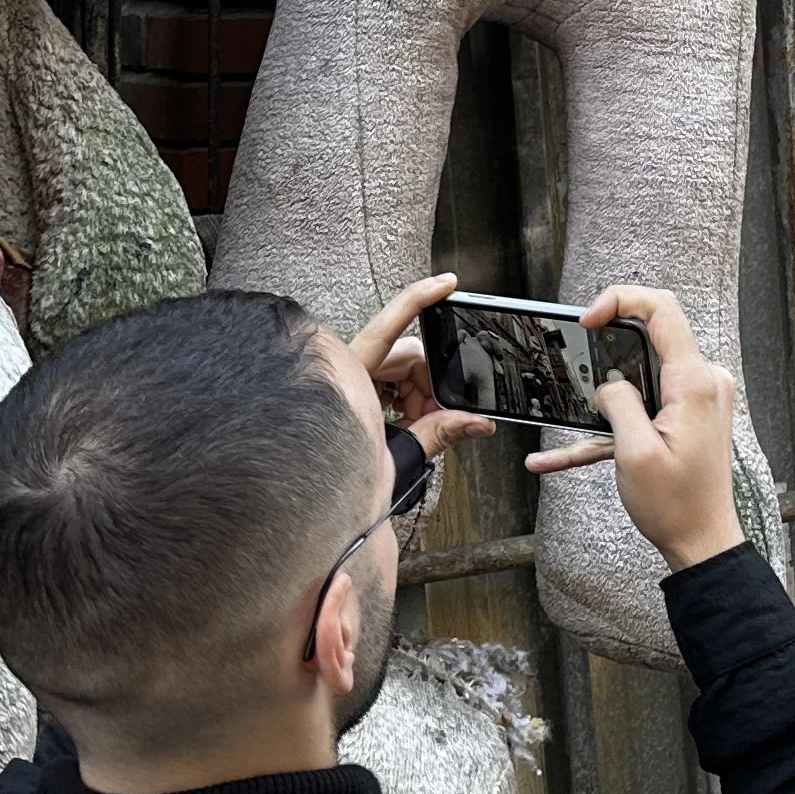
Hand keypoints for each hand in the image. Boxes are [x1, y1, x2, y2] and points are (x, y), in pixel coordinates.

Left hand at [349, 273, 492, 463]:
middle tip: (438, 415)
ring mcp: (346, 381)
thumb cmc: (337, 481)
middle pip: (404, 357)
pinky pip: (385, 383)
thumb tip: (478, 422)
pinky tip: (405, 424)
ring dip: (418, 397)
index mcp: (349, 377)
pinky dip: (403, 400)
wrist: (316, 509)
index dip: (417, 300)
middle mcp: (345, 372)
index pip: (388, 327)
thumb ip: (439, 432)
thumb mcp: (398, 453)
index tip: (444, 284)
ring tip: (417, 428)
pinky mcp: (349, 392)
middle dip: (429, 384)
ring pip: (399, 372)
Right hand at [529, 285, 743, 571]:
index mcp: (694, 382)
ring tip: (566, 421)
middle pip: (650, 336)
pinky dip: (611, 425)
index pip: (662, 310)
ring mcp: (698, 398)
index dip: (621, 300)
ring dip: (604, 395)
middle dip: (607, 349)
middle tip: (575, 370)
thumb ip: (618, 401)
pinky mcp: (689, 416)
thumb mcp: (634, 453)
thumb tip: (608, 383)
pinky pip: (645, 406)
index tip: (586, 319)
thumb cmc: (676, 506)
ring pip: (641, 375)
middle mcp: (703, 381)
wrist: (703, 543)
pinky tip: (559, 456)